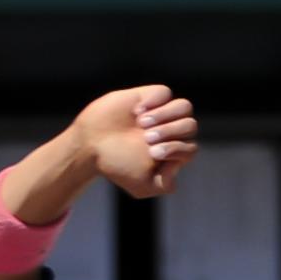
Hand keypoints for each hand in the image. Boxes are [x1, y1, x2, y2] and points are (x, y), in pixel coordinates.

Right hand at [71, 85, 197, 198]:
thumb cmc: (117, 166)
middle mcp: (172, 132)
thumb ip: (164, 185)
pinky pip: (165, 93)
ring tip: (142, 124)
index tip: (152, 153)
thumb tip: (177, 166)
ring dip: (166, 116)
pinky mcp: (149, 97)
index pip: (190, 148)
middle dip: (170, 133)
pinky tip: (136, 112)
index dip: (175, 149)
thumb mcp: (141, 186)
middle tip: (146, 139)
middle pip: (190, 126)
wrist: (91, 144)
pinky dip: (154, 102)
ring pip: (184, 107)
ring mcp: (162, 113)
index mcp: (174, 154)